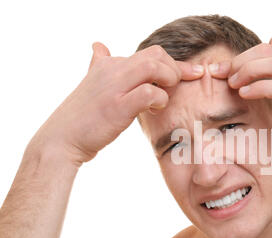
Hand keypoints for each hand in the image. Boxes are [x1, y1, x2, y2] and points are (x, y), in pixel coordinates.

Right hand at [27, 42, 203, 166]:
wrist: (62, 139)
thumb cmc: (82, 115)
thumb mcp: (91, 83)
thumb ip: (99, 64)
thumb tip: (99, 46)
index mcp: (109, 64)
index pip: (150, 53)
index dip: (173, 64)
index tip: (190, 74)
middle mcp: (111, 69)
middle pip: (156, 54)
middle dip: (175, 69)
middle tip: (180, 86)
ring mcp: (114, 87)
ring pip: (153, 66)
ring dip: (169, 79)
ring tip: (166, 96)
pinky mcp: (117, 106)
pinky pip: (148, 91)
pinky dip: (159, 98)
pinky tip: (155, 109)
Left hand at [209, 35, 271, 152]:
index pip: (264, 49)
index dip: (240, 57)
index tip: (221, 71)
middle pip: (264, 51)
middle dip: (237, 61)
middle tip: (219, 75)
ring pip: (271, 64)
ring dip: (246, 71)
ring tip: (231, 83)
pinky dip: (260, 87)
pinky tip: (244, 94)